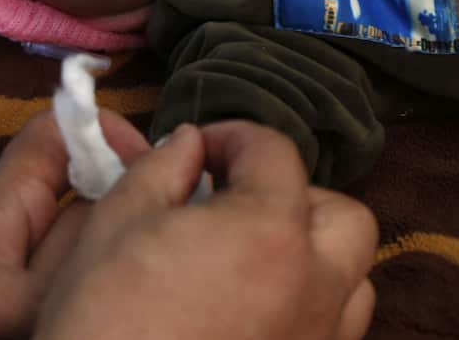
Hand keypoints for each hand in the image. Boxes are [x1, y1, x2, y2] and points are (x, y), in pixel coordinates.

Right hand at [34, 121, 378, 339]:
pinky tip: (250, 308)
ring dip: (313, 255)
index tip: (196, 151)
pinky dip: (305, 306)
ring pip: (351, 281)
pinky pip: (330, 331)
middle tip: (236, 200)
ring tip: (251, 256)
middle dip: (294, 196)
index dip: (232, 137)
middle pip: (343, 218)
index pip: (275, 152)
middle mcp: (315, 287)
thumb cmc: (107, 318)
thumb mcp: (116, 221)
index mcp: (270, 231)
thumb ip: (160, 168)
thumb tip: (188, 144)